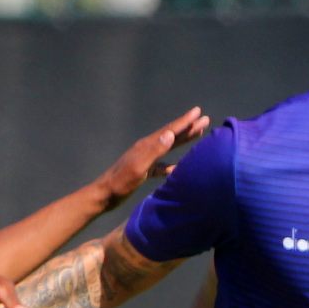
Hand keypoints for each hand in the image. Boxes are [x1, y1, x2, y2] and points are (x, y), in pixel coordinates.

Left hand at [94, 108, 211, 212]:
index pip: (169, 131)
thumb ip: (155, 151)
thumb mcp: (139, 167)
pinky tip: (179, 168)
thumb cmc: (121, 183)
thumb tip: (170, 134)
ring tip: (197, 135)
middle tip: (205, 120)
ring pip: (168, 148)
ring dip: (182, 141)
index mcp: (147, 146)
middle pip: (171, 135)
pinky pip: (162, 165)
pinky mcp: (143, 171)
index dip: (185, 122)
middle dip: (188, 128)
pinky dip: (172, 165)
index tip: (198, 111)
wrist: (104, 195)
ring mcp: (145, 160)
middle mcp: (146, 149)